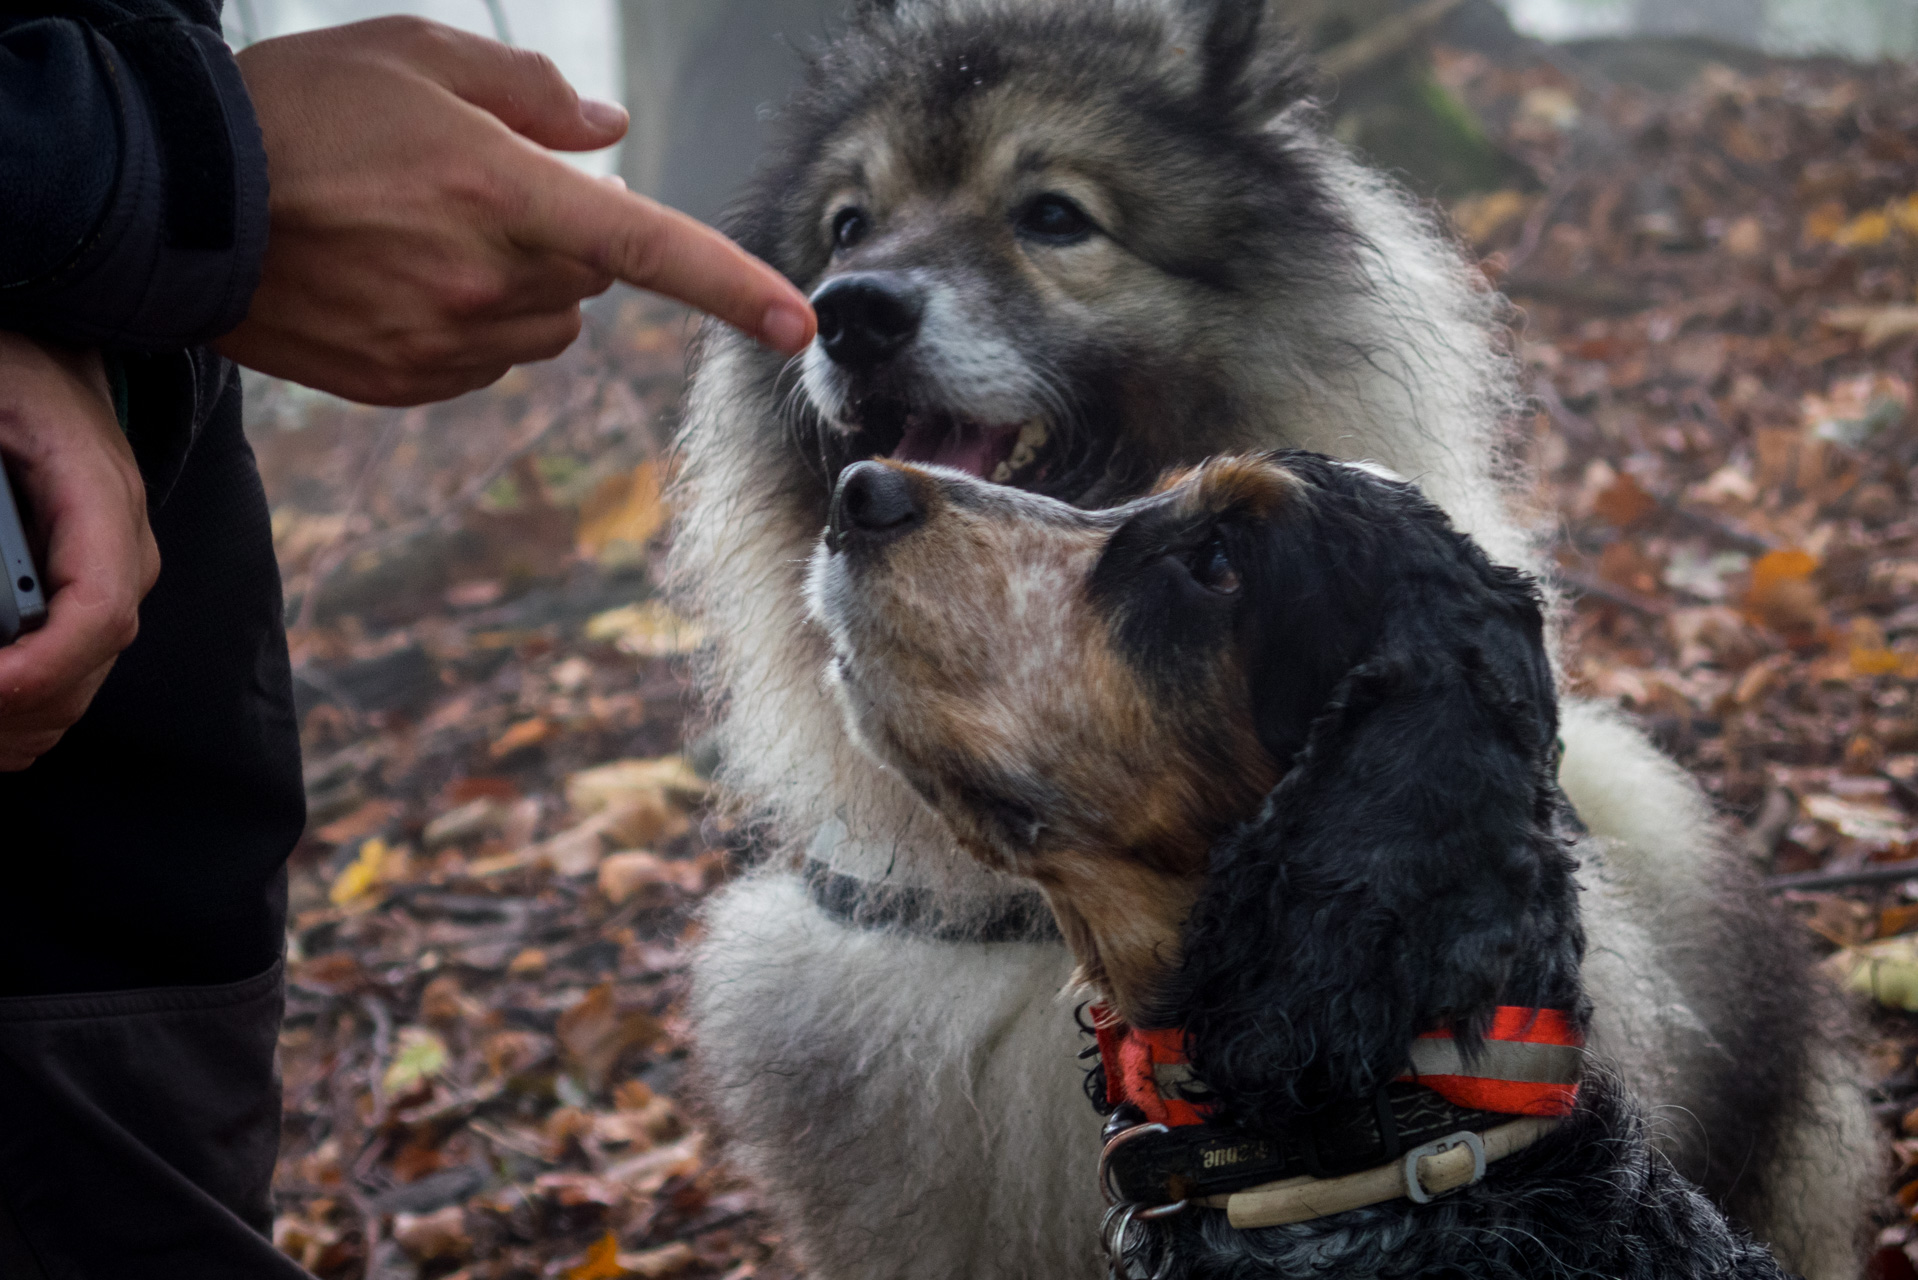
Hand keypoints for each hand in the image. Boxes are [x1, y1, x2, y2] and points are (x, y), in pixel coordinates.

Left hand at [0, 334, 160, 770]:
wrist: (47, 345)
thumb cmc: (8, 365)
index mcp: (100, 496)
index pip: (101, 612)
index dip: (45, 669)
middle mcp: (123, 542)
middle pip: (94, 658)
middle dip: (22, 706)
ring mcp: (116, 563)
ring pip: (90, 671)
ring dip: (28, 716)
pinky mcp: (96, 576)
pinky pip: (83, 657)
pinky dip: (39, 703)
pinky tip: (0, 720)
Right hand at [215, 17, 814, 405]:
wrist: (176, 205)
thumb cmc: (299, 110)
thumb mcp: (415, 54)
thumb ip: (529, 92)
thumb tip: (609, 132)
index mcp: (505, 196)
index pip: (649, 249)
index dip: (732, 286)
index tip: (799, 323)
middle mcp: (489, 283)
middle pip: (592, 280)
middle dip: (566, 241)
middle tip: (478, 193)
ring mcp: (448, 344)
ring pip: (545, 327)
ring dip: (519, 288)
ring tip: (425, 235)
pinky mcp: (411, 384)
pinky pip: (485, 360)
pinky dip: (469, 326)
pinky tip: (399, 279)